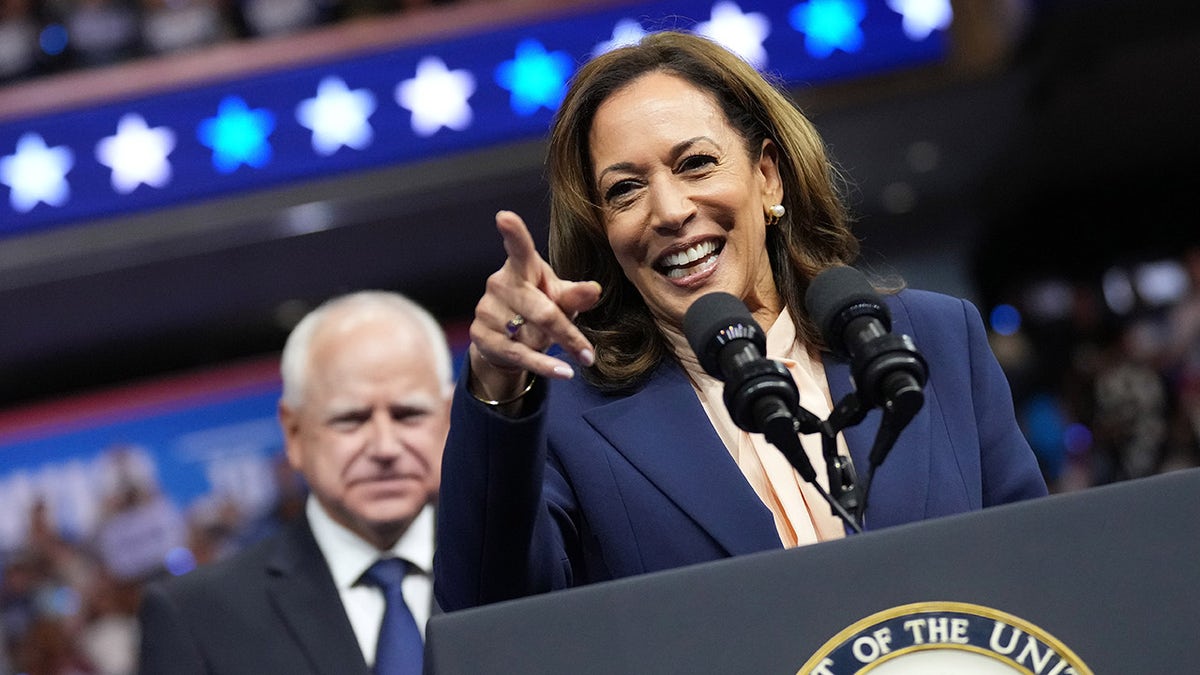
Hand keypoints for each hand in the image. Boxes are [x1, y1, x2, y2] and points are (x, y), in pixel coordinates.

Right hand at [468, 211, 601, 400]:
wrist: (506, 340)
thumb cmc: (539, 307)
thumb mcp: (560, 298)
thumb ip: (575, 295)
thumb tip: (595, 290)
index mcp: (522, 267)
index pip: (518, 247)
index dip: (513, 232)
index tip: (504, 217)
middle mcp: (500, 284)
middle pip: (540, 309)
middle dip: (567, 333)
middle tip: (590, 355)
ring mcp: (487, 310)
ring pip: (530, 334)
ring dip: (553, 348)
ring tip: (568, 354)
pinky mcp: (481, 335)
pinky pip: (518, 355)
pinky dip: (544, 366)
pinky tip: (563, 373)